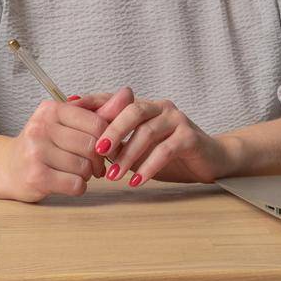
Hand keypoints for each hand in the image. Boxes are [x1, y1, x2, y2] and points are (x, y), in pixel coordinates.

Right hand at [2, 97, 110, 201]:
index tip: (105, 149)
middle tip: (93, 166)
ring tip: (77, 173)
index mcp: (52, 109)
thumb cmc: (43, 145)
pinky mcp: (35, 176)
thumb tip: (128, 94)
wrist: (7, 168)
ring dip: (87, 175)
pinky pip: (75, 184)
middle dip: (98, 160)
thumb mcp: (65, 123)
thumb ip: (97, 111)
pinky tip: (69, 183)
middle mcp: (41, 127)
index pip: (96, 123)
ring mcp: (36, 151)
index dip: (108, 140)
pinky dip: (78, 187)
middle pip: (92, 146)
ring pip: (85, 166)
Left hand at [70, 87, 231, 185]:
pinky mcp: (190, 137)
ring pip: (147, 130)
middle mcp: (160, 108)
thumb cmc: (170, 154)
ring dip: (128, 155)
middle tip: (97, 151)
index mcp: (144, 106)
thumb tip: (82, 145)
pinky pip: (166, 149)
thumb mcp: (138, 148)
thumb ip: (117, 143)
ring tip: (114, 176)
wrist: (210, 160)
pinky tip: (137, 181)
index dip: (92, 102)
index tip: (70, 110)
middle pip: (132, 109)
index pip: (114, 98)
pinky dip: (149, 166)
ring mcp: (176, 120)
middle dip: (112, 130)